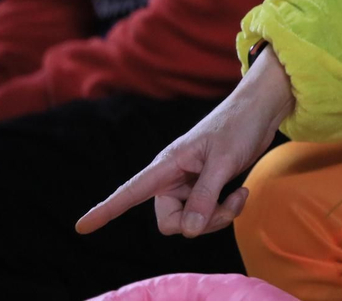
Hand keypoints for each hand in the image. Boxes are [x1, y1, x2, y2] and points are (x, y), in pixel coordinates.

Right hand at [76, 46, 294, 237]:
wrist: (260, 111)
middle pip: (171, 221)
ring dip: (216, 217)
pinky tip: (240, 193)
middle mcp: (172, 178)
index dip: (106, 210)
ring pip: (191, 222)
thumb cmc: (238, 126)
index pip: (130, 192)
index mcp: (167, 165)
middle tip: (228, 207)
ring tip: (239, 196)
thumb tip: (189, 231)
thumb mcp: (224, 161)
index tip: (81, 227)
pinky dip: (224, 211)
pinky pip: (206, 215)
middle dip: (200, 223)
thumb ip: (205, 196)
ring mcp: (188, 184)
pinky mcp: (205, 187)